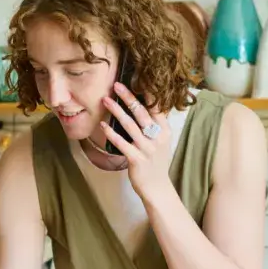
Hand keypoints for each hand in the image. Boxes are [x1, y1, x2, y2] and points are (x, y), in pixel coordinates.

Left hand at [100, 81, 175, 200]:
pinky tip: (102, 125)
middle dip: (128, 97)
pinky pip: (121, 143)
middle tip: (116, 85)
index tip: (135, 80)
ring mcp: (147, 149)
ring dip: (116, 111)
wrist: (157, 188)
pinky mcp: (136, 159)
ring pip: (130, 125)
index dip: (146, 93)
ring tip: (105, 100)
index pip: (156, 107)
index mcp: (165, 130)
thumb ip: (154, 126)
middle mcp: (158, 137)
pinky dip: (111, 133)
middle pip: (142, 113)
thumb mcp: (160, 141)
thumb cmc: (155, 162)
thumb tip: (141, 107)